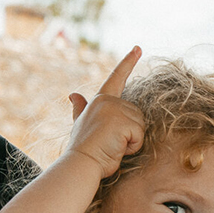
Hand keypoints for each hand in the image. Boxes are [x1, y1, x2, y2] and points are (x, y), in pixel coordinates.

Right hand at [64, 45, 144, 177]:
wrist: (80, 164)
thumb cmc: (84, 149)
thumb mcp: (81, 124)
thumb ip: (80, 108)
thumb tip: (73, 94)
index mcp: (100, 100)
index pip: (116, 78)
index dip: (127, 62)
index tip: (138, 48)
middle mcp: (107, 101)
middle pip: (136, 114)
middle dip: (130, 132)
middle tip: (111, 143)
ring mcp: (115, 109)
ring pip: (140, 125)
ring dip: (131, 141)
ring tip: (113, 146)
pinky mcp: (123, 121)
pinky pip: (140, 135)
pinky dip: (133, 147)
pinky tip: (117, 149)